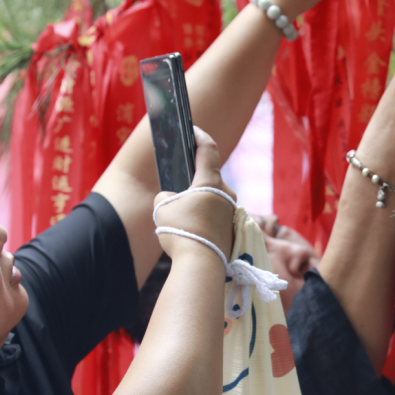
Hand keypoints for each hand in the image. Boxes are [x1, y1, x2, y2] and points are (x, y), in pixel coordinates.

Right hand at [154, 127, 236, 259]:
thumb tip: (174, 200)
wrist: (201, 264)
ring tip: (182, 208)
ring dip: (199, 199)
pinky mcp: (232, 228)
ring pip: (213, 198)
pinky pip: (216, 214)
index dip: (199, 136)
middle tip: (180, 177)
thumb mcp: (162, 209)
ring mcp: (231, 212)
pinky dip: (204, 215)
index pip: (208, 149)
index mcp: (210, 181)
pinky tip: (191, 224)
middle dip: (194, 176)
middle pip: (209, 177)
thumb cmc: (181, 231)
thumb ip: (166, 198)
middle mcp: (226, 193)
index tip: (192, 130)